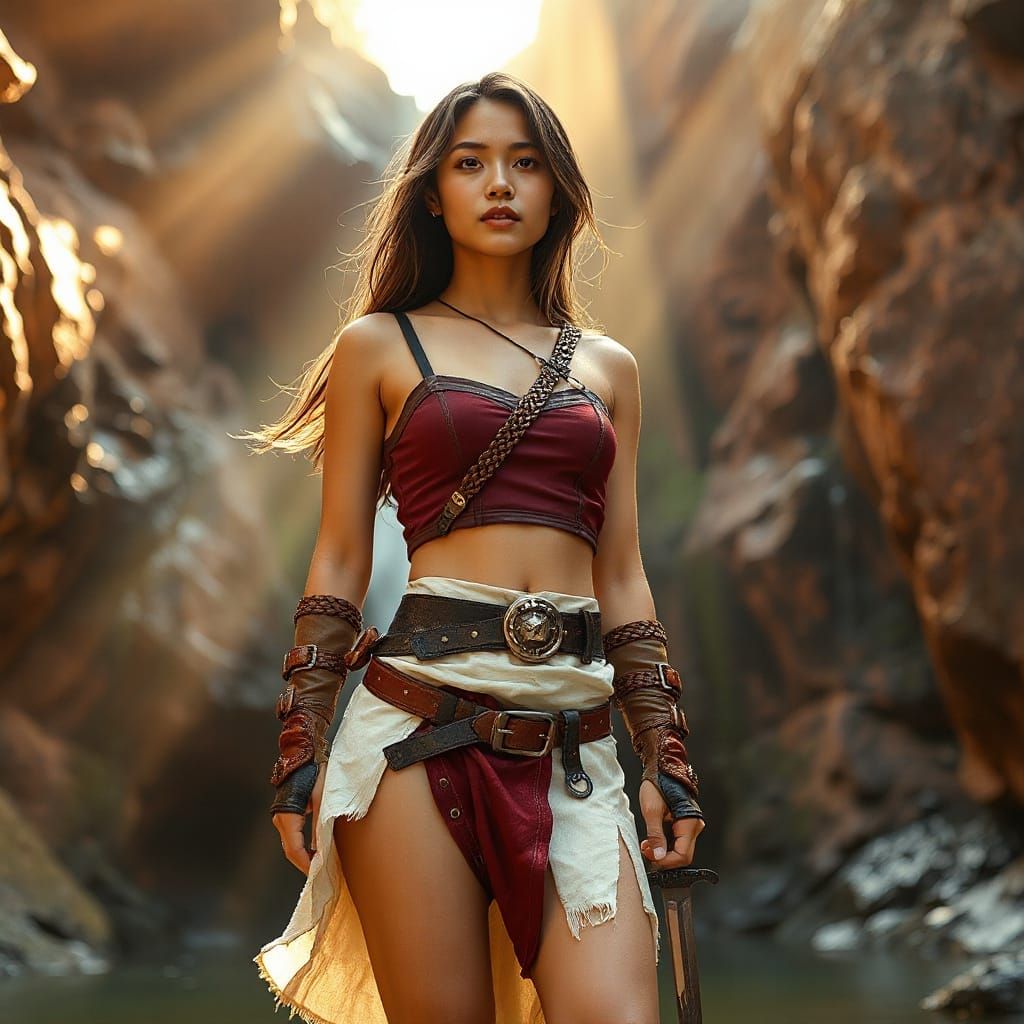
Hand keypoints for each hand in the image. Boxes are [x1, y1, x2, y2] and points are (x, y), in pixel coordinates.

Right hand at [272, 761, 324, 875]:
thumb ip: (321, 823)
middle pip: (290, 850)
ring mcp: (283, 817)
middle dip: (305, 864)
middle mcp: (281, 819)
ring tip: (321, 865)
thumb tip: (322, 848)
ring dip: (304, 856)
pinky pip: (294, 836)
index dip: (306, 864)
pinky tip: (315, 850)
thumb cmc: (314, 772)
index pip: (294, 849)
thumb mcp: (323, 797)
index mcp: (287, 816)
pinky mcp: (288, 813)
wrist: (305, 754)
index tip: (318, 874)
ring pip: (291, 844)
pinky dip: (303, 846)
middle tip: (321, 874)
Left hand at [638, 777, 704, 869]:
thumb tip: (657, 857)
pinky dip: (665, 844)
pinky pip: (677, 841)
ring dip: (663, 852)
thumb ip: (655, 836)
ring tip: (647, 844)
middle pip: (683, 855)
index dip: (666, 861)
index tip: (651, 857)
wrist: (661, 767)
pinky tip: (653, 840)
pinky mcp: (684, 823)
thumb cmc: (658, 783)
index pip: (683, 855)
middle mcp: (694, 826)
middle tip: (647, 850)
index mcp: (689, 823)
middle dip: (664, 858)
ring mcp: (690, 825)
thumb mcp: (651, 810)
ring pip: (680, 849)